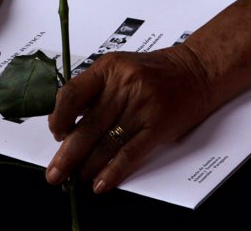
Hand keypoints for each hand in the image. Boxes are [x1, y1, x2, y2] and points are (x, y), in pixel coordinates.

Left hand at [45, 45, 215, 193]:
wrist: (196, 71)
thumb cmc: (154, 71)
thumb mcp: (119, 67)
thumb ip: (94, 89)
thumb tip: (67, 123)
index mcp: (109, 68)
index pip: (72, 94)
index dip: (59, 118)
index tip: (56, 133)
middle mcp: (124, 85)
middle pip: (88, 126)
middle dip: (67, 154)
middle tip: (55, 173)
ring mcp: (142, 106)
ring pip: (107, 143)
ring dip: (87, 166)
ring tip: (75, 179)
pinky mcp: (158, 126)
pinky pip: (130, 153)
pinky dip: (113, 171)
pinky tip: (100, 182)